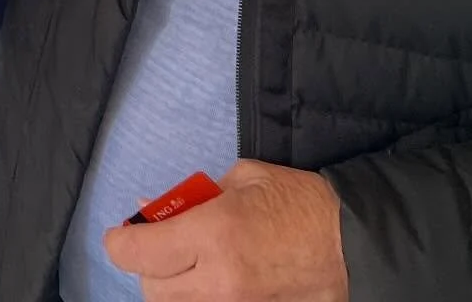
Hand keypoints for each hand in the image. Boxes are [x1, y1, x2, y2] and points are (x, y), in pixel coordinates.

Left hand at [104, 161, 347, 300]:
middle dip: (148, 266)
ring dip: (171, 287)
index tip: (120, 234)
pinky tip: (208, 279)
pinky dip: (197, 297)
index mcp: (214, 234)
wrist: (352, 245)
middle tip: (160, 245)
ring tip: (186, 263)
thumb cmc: (297, 201)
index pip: (140, 253)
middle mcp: (218, 279)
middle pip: (152, 289)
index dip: (120, 243)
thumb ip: (192, 198)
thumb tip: (152, 210)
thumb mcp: (241, 180)